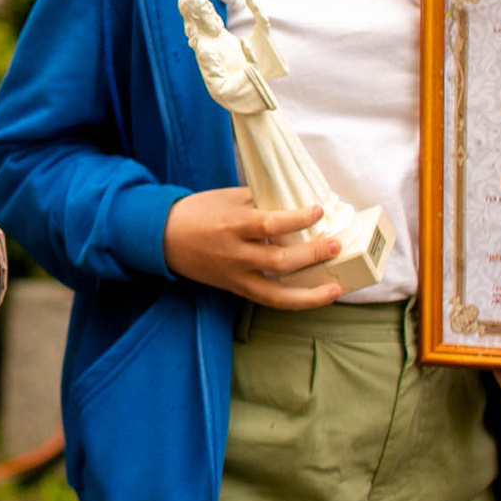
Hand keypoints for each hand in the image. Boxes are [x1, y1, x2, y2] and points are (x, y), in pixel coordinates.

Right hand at [161, 188, 344, 308]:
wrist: (164, 238)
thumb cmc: (197, 212)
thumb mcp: (227, 198)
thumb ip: (260, 201)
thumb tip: (296, 201)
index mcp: (232, 225)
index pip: (271, 224)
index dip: (298, 219)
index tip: (318, 210)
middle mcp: (234, 254)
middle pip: (280, 260)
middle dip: (312, 254)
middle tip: (335, 245)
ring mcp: (235, 276)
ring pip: (277, 293)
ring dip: (310, 293)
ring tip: (336, 287)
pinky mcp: (236, 289)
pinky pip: (269, 300)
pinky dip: (294, 301)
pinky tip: (314, 297)